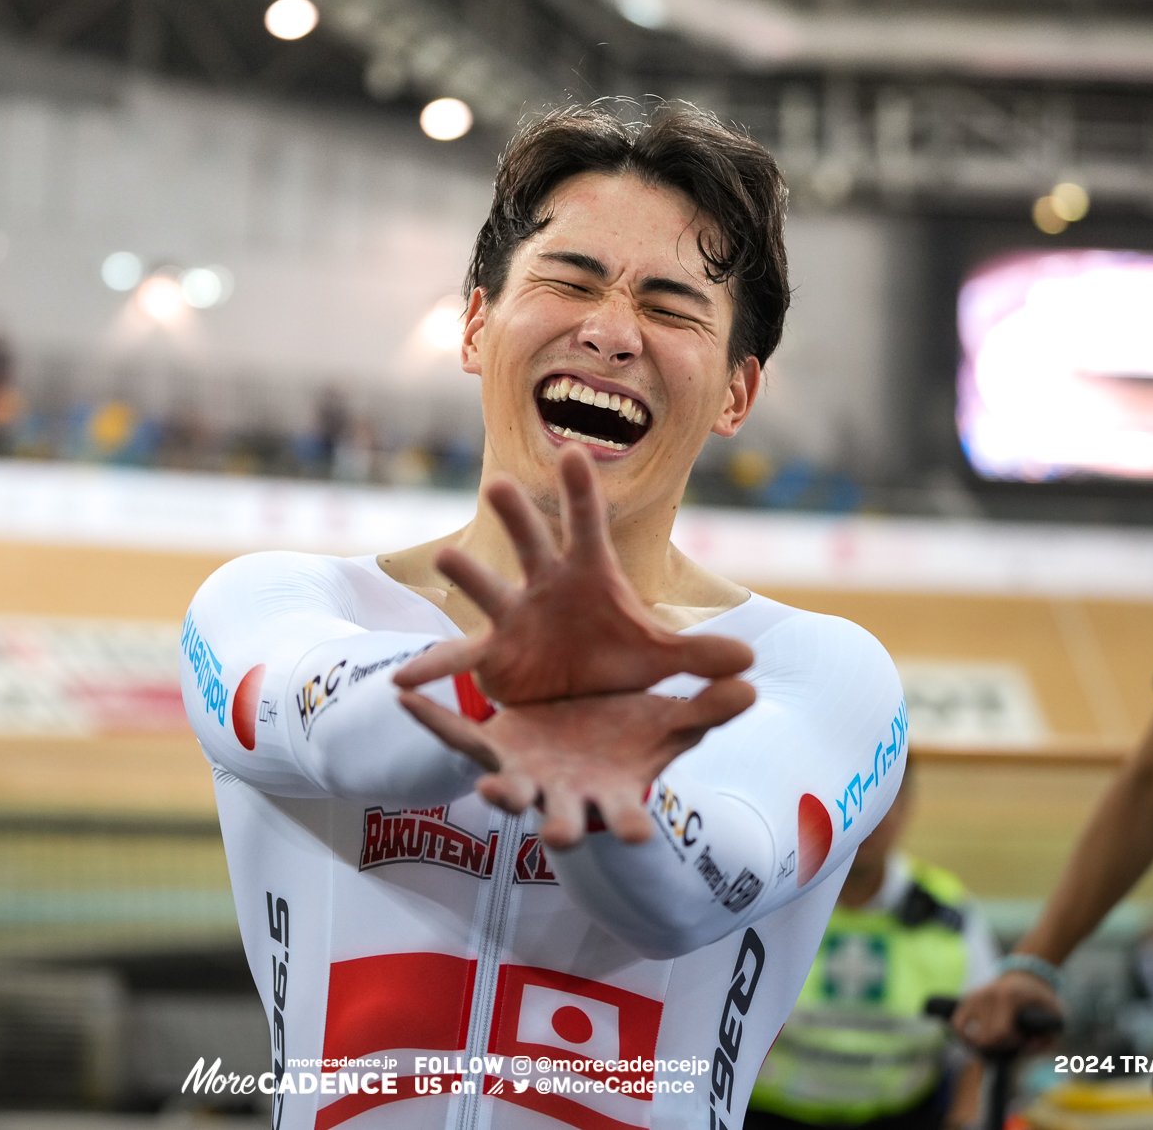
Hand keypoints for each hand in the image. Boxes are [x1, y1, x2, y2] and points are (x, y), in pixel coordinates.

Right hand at [394, 446, 752, 703]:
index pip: (587, 526)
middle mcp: (544, 587)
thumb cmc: (615, 663)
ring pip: (487, 590)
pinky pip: (458, 659)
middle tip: (499, 483)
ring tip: (449, 558)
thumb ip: (698, 658)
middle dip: (517, 517)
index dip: (580, 492)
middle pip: (530, 544)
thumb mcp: (659, 664)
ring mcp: (512, 618)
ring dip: (468, 575)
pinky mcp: (492, 657)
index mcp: (588, 576)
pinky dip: (430, 671)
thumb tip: (751, 659)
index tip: (573, 452)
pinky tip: (402, 683)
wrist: (579, 700)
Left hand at [399, 677, 754, 846]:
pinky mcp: (493, 748)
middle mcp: (567, 795)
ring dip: (501, 791)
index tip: (640, 837)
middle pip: (564, 821)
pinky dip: (435, 722)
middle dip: (563, 829)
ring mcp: (527, 777)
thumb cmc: (635, 731)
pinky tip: (407, 701)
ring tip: (492, 787)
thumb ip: (709, 708)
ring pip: (510, 789)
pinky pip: (459, 737)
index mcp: (614, 792)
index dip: (631, 825)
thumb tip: (754, 687)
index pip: (626, 817)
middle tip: (563, 837)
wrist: (591, 717)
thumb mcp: (675, 718)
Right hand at [949, 969, 1061, 1054]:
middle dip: (1001, 1046)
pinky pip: (958, 1024)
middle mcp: (988, 995)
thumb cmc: (1040, 998)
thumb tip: (1028, 1049)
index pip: (1001, 1033)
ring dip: (985, 1043)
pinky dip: (965, 1036)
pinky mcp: (968, 998)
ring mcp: (976, 996)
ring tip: (998, 1040)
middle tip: (1013, 1041)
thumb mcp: (1055, 1014)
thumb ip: (1049, 1038)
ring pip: (971, 1035)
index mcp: (1008, 998)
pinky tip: (976, 1039)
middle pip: (986, 1037)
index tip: (1024, 1039)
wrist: (1025, 974)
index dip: (1014, 1043)